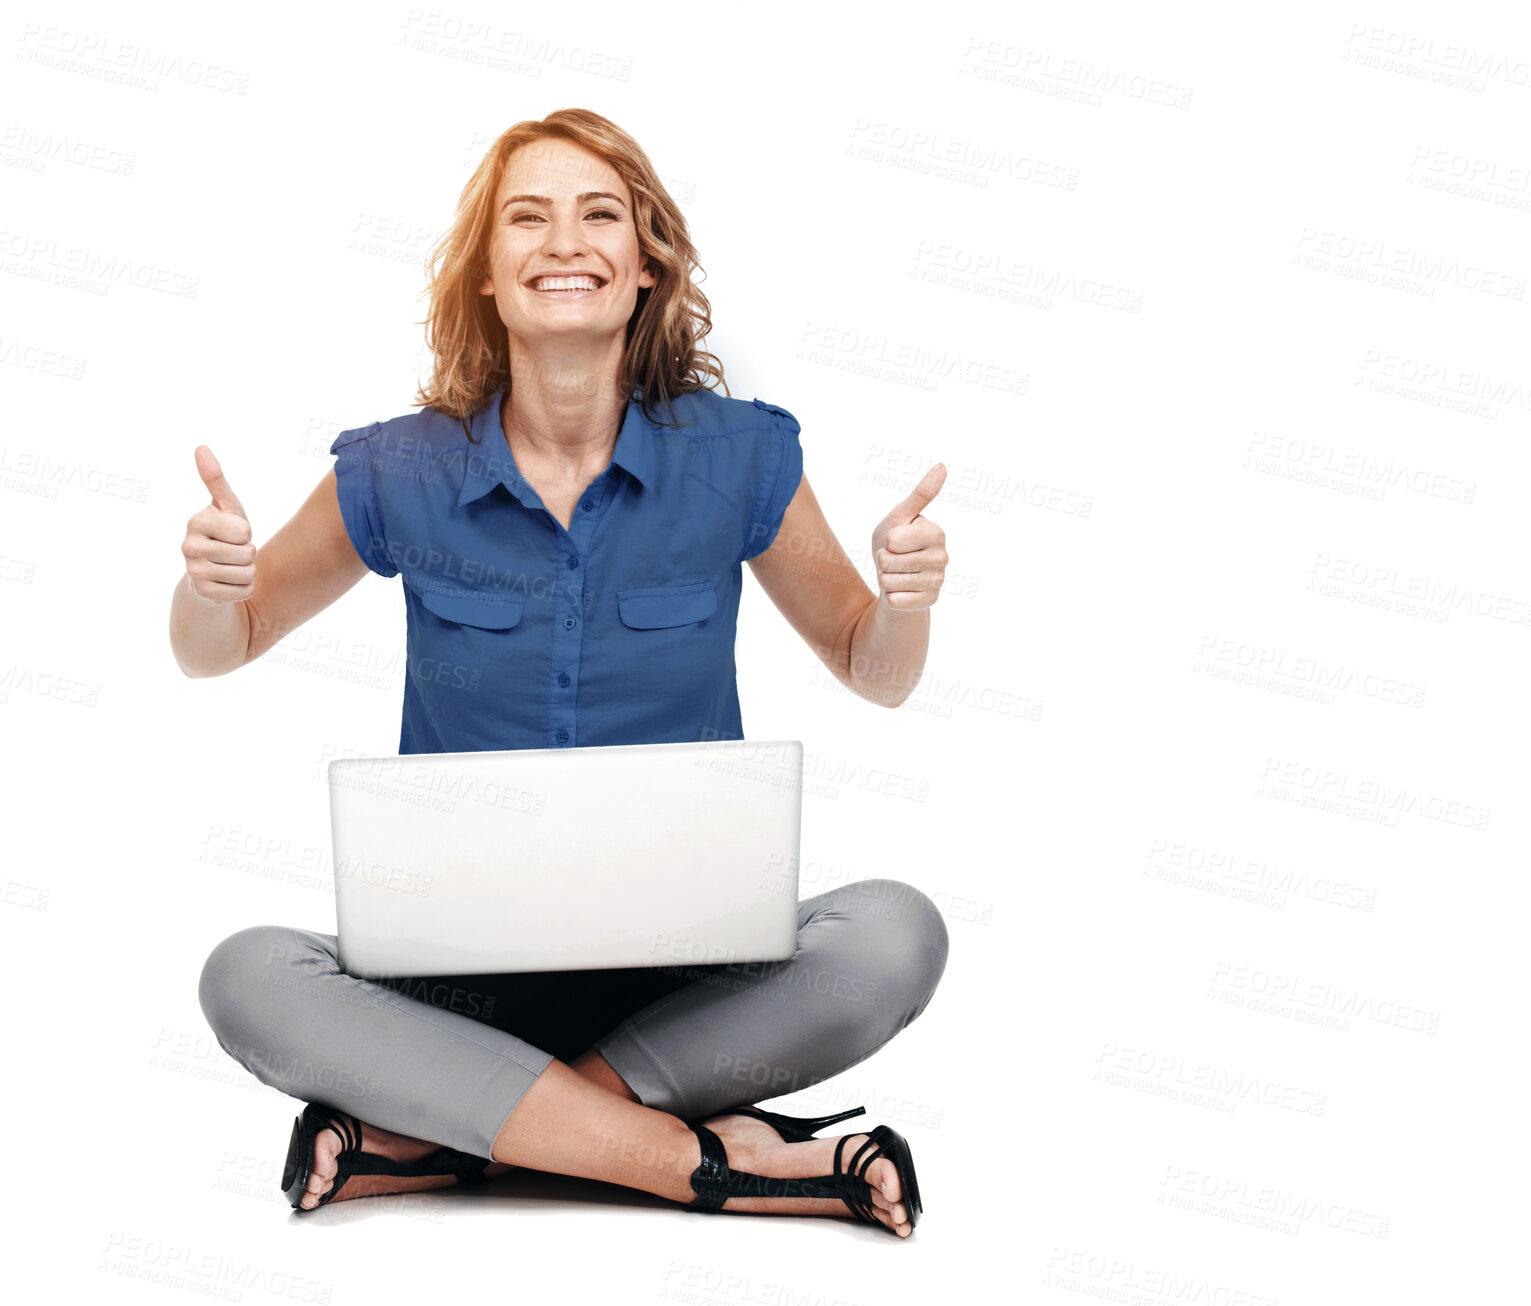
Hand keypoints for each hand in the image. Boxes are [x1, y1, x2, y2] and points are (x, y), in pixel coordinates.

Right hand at [181, 446, 255, 602]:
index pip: (243, 531)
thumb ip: (216, 481)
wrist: (213, 574)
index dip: (246, 533)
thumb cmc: (225, 535)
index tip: (233, 533)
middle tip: (234, 552)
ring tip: (232, 566)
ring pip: (247, 573)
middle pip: (247, 553)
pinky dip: (245, 589)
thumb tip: (201, 447)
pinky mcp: (203, 593)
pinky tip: (230, 583)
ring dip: (248, 571)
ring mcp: (193, 572)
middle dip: (249, 554)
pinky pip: (244, 592)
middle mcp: (188, 546)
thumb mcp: (226, 508)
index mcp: (196, 522)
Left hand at [870, 463, 946, 610]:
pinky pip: (896, 600)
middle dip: (883, 561)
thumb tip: (942, 466)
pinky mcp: (930, 601)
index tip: (895, 542)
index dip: (886, 542)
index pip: (894, 540)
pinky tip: (900, 591)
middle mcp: (943, 556)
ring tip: (896, 574)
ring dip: (885, 579)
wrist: (896, 579)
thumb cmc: (895, 544)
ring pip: (891, 582)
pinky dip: (890, 597)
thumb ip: (920, 495)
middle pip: (890, 561)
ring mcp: (938, 580)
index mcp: (936, 532)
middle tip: (893, 560)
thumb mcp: (900, 517)